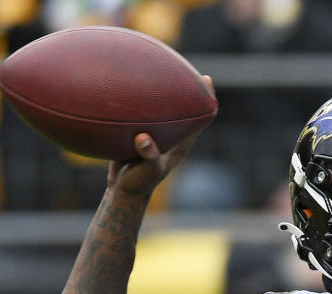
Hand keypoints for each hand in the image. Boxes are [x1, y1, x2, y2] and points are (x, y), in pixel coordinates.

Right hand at [106, 75, 214, 196]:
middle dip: (186, 87)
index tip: (206, 78)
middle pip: (186, 107)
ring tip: (156, 67)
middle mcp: (172, 135)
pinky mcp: (140, 133)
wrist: (124, 191)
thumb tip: (143, 138)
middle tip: (182, 65)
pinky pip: (143, 113)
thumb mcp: (147, 171)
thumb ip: (149, 155)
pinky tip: (127, 85)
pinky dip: (139, 101)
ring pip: (164, 108)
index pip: (202, 117)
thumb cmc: (140, 183)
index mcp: (181, 141)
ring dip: (162, 91)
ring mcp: (157, 134)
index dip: (208, 98)